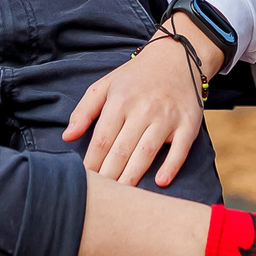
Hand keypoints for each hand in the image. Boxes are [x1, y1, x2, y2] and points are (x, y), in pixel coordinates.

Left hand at [64, 15, 224, 187]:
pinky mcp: (189, 123)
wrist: (177, 57)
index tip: (85, 182)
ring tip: (122, 197)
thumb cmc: (136, 77)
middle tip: (100, 197)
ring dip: (133, 176)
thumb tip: (67, 137)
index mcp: (120, 100)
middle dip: (109, 176)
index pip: (101, 139)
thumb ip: (84, 111)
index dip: (91, 163)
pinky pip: (180, 148)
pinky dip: (171, 166)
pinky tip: (160, 182)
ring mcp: (167, 116)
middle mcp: (143, 108)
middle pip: (121, 149)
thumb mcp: (106, 85)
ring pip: (146, 151)